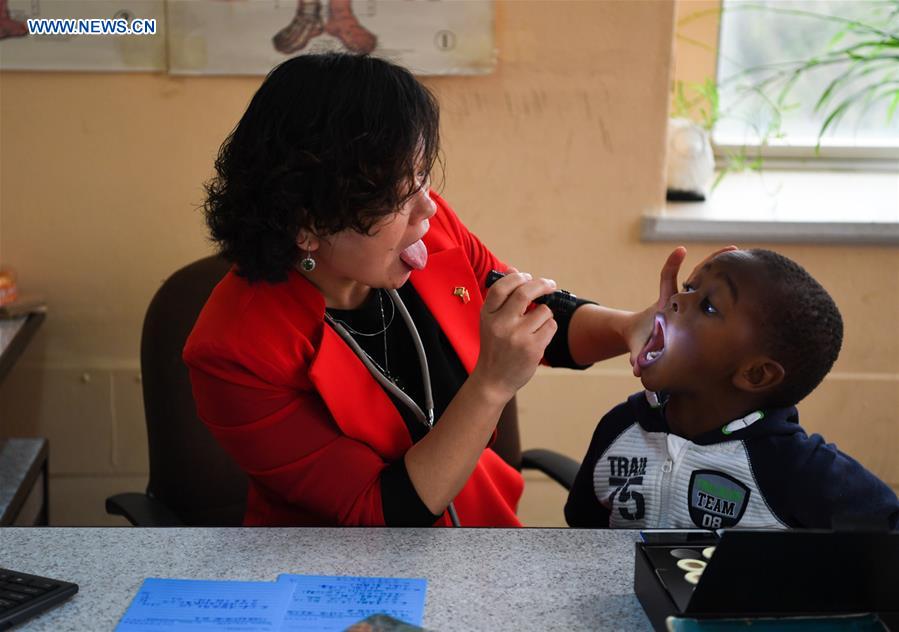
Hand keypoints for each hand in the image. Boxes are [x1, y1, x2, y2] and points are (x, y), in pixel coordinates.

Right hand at [471, 267, 557, 403]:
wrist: (493, 380)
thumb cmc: (495, 347)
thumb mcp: (490, 322)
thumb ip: (501, 298)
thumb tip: (514, 270)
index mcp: (487, 315)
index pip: (502, 286)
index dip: (517, 277)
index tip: (527, 277)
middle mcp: (501, 324)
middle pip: (526, 292)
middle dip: (542, 284)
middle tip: (550, 284)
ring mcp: (517, 336)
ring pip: (544, 311)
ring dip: (545, 314)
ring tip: (536, 325)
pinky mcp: (533, 348)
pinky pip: (551, 326)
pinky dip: (549, 328)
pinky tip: (539, 337)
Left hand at [629, 245, 737, 375]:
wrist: (640, 337)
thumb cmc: (639, 340)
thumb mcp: (637, 347)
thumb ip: (637, 355)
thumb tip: (636, 368)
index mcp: (665, 303)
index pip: (667, 278)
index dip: (673, 264)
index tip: (681, 250)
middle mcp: (679, 299)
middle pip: (695, 275)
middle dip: (712, 261)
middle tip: (733, 248)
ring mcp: (689, 304)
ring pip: (706, 285)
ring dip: (723, 274)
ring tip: (745, 261)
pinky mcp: (695, 312)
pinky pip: (709, 299)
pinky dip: (722, 293)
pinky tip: (744, 287)